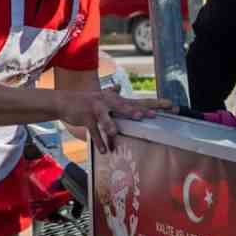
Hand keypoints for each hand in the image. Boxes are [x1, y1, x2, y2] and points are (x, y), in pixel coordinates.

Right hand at [56, 89, 171, 153]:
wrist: (63, 102)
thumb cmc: (86, 102)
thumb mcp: (101, 97)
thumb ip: (112, 94)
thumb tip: (118, 86)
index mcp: (115, 99)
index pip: (139, 101)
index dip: (155, 103)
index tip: (171, 105)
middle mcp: (108, 101)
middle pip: (125, 105)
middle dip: (138, 111)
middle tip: (152, 115)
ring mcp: (95, 108)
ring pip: (106, 115)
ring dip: (113, 123)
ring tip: (118, 131)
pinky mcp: (85, 117)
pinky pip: (93, 130)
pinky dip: (98, 140)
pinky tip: (105, 150)